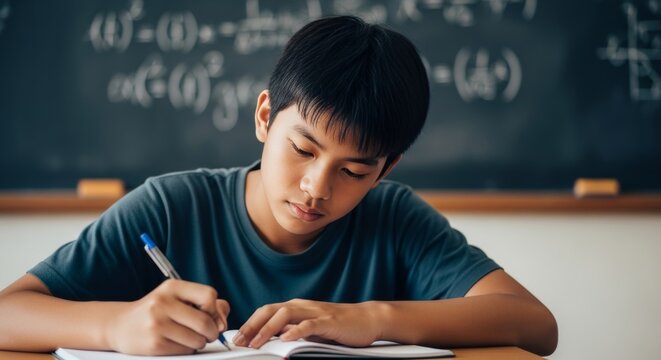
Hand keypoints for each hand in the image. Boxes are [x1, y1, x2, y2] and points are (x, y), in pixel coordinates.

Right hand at [105, 279, 229, 354]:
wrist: (120, 325)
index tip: (211, 316)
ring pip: (197, 340)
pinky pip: (185, 351)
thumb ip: (205, 303)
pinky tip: (175, 344)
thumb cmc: (156, 311)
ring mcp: (156, 324)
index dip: (215, 310)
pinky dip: (186, 350)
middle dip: (211, 332)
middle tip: (206, 334)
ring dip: (199, 343)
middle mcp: (163, 302)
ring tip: (188, 338)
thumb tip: (222, 321)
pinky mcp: (154, 344)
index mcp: (172, 287)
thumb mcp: (177, 298)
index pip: (209, 295)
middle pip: (205, 322)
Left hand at [233, 299, 383, 348]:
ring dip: (267, 329)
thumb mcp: (311, 329)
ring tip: (256, 343)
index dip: (249, 324)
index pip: (266, 311)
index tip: (236, 338)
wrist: (368, 319)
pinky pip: (309, 325)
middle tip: (238, 341)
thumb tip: (272, 341)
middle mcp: (302, 306)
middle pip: (270, 310)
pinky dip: (296, 331)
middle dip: (252, 326)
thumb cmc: (339, 326)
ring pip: (285, 315)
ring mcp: (315, 312)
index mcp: (296, 307)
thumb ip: (293, 332)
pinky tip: (286, 340)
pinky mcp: (329, 322)